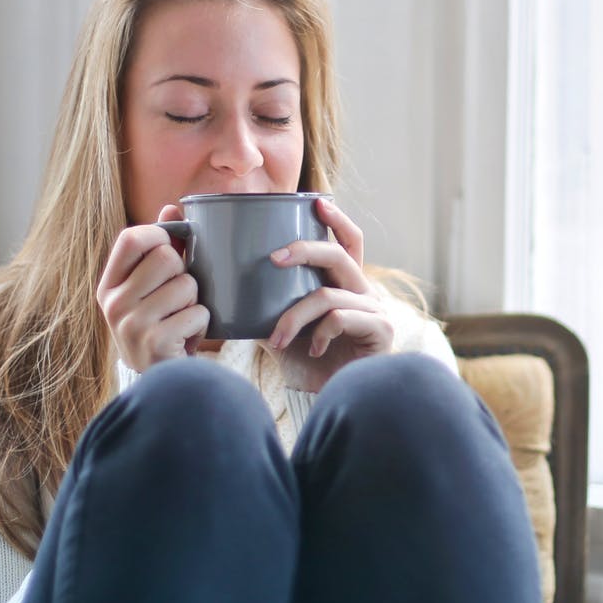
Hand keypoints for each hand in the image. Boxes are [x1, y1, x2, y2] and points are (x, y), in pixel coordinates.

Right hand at [96, 203, 207, 372]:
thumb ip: (159, 248)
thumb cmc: (158, 325)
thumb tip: (171, 207)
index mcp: (109, 285)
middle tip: (179, 296)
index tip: (171, 248)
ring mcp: (132, 324)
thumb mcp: (149, 289)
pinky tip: (187, 336)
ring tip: (182, 318)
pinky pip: (198, 313)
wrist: (159, 381)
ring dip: (196, 301)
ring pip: (187, 285)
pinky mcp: (155, 343)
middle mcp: (114, 303)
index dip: (159, 235)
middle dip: (184, 274)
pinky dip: (202, 323)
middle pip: (166, 257)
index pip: (131, 238)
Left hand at [265, 198, 393, 392]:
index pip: (349, 242)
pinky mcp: (380, 331)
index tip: (316, 202)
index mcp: (345, 285)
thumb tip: (222, 284)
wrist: (329, 401)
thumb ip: (264, 305)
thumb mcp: (280, 327)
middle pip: (338, 255)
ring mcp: (376, 311)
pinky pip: (340, 318)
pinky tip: (312, 350)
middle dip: (304, 250)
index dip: (337, 220)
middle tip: (272, 258)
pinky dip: (318, 332)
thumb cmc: (308, 363)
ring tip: (276, 339)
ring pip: (328, 294)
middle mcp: (365, 293)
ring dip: (294, 316)